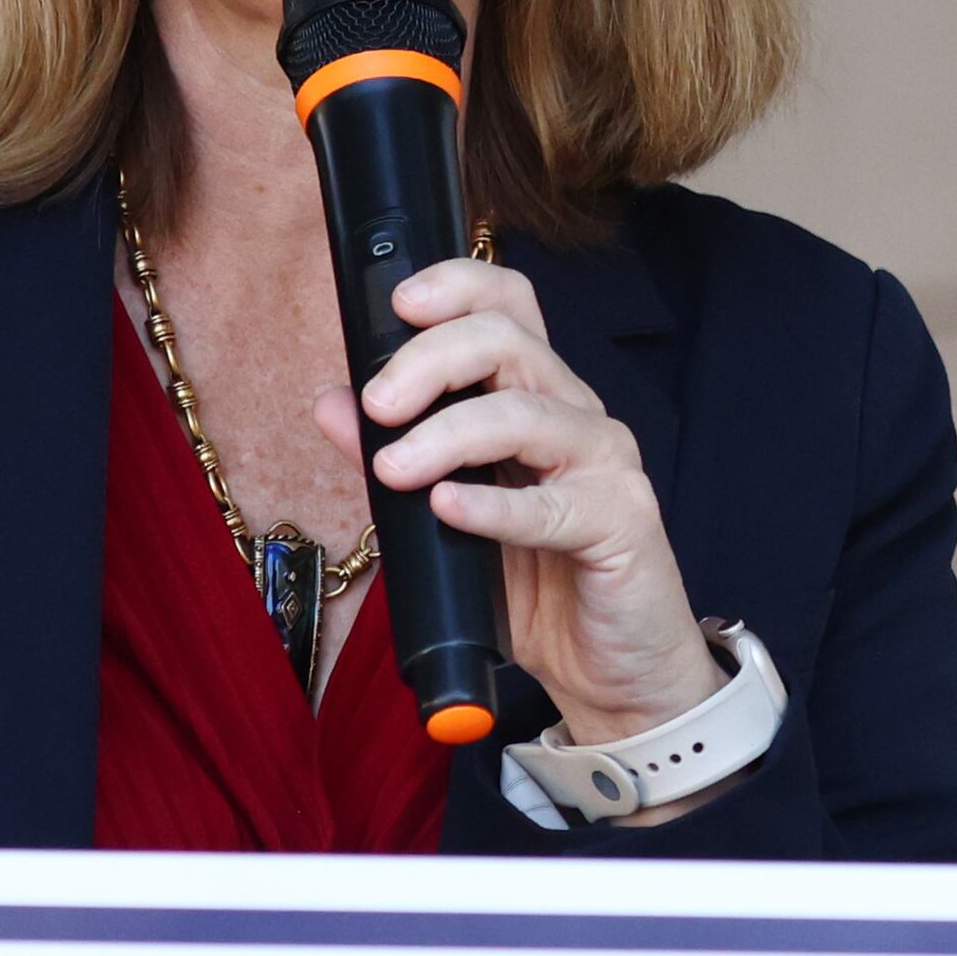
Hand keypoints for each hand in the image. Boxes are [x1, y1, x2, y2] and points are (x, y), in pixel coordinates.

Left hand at [315, 255, 727, 752]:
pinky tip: (449, 509)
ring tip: (394, 470)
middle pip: (511, 343)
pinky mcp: (623, 524)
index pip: (508, 308)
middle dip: (432, 360)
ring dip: (449, 434)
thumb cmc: (539, 586)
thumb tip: (333, 404)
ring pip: (528, 414)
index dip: (457, 286)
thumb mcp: (447, 517)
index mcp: (537, 401)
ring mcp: (606, 467)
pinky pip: (553, 507)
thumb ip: (396, 456)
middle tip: (380, 403)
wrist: (614, 670)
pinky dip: (494, 506)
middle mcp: (576, 418)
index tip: (398, 303)